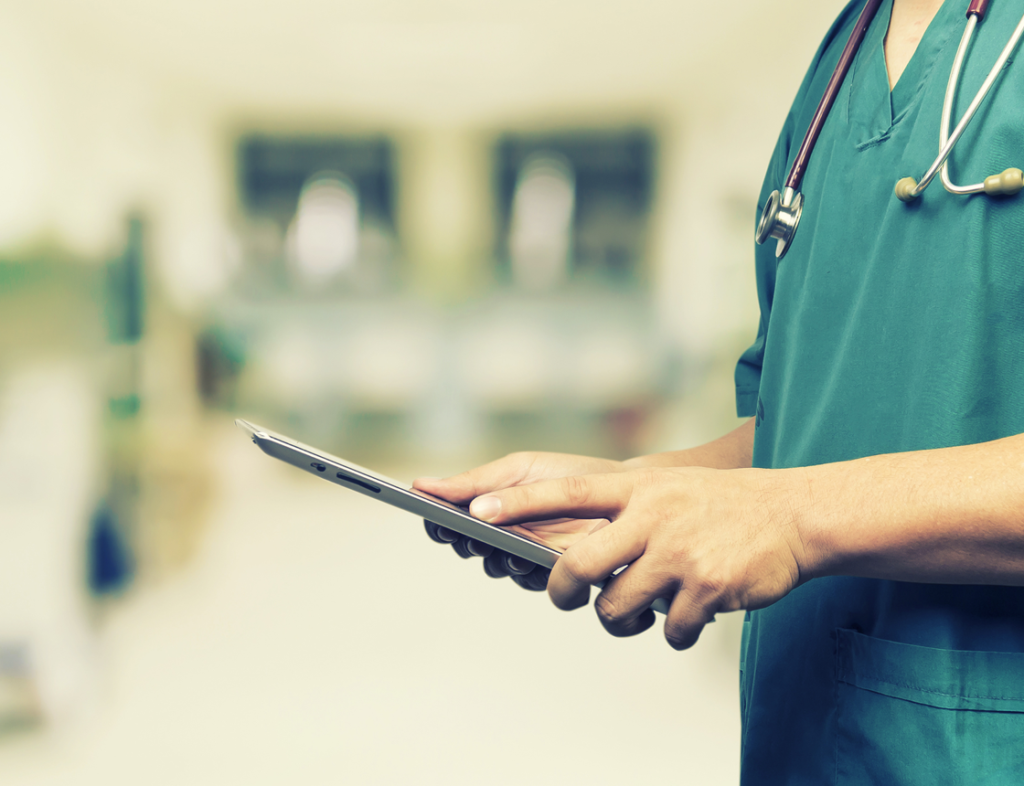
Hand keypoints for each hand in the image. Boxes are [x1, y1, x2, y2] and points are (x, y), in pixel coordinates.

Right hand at [414, 452, 624, 590]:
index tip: (436, 520)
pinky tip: (528, 559)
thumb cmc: (570, 474)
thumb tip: (421, 485)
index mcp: (490, 502)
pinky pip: (528, 580)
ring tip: (503, 546)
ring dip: (495, 558)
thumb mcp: (520, 469)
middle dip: (466, 542)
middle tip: (469, 535)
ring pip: (495, 566)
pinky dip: (524, 571)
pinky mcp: (552, 571)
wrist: (625, 489)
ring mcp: (526, 552)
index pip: (451, 517)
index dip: (439, 522)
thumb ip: (475, 481)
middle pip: (468, 545)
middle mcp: (503, 530)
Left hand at [463, 467, 808, 648]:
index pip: (567, 493)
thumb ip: (623, 512)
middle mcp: (653, 516)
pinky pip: (669, 629)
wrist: (793, 515)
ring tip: (641, 610)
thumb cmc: (720, 506)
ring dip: (622, 619)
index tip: (476, 510)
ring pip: (616, 607)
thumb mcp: (667, 489)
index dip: (520, 504)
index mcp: (638, 487)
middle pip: (578, 566)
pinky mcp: (707, 587)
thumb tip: (574, 556)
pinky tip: (691, 614)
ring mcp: (679, 552)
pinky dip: (674, 632)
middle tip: (565, 597)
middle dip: (561, 591)